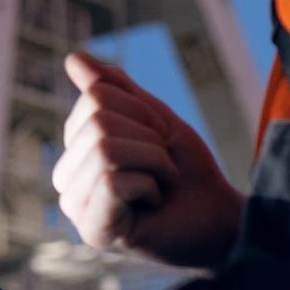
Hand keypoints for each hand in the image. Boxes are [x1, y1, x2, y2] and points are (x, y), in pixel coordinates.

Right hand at [55, 52, 242, 268]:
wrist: (222, 218)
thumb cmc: (187, 171)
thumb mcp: (152, 119)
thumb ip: (113, 89)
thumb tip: (72, 58)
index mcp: (76, 150)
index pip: (94, 98)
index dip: (139, 113)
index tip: (158, 141)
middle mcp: (67, 180)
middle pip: (97, 123)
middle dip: (147, 139)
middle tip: (163, 167)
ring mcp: (77, 208)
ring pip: (104, 149)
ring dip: (152, 162)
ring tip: (161, 184)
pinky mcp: (94, 232)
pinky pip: (111, 181)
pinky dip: (148, 185)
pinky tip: (154, 203)